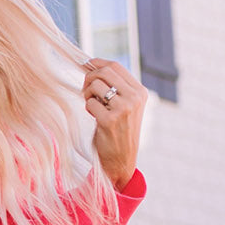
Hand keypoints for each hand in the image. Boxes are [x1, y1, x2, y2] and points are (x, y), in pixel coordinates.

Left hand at [82, 59, 146, 189]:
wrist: (121, 160)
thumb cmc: (119, 132)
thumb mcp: (125, 107)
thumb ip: (115, 88)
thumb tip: (90, 66)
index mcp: (139, 92)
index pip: (116, 66)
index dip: (97, 63)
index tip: (86, 65)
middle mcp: (134, 98)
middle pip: (105, 72)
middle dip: (89, 77)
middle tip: (84, 89)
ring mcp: (123, 109)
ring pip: (96, 85)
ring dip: (87, 94)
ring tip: (91, 105)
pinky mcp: (110, 120)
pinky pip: (90, 103)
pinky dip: (88, 108)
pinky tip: (94, 117)